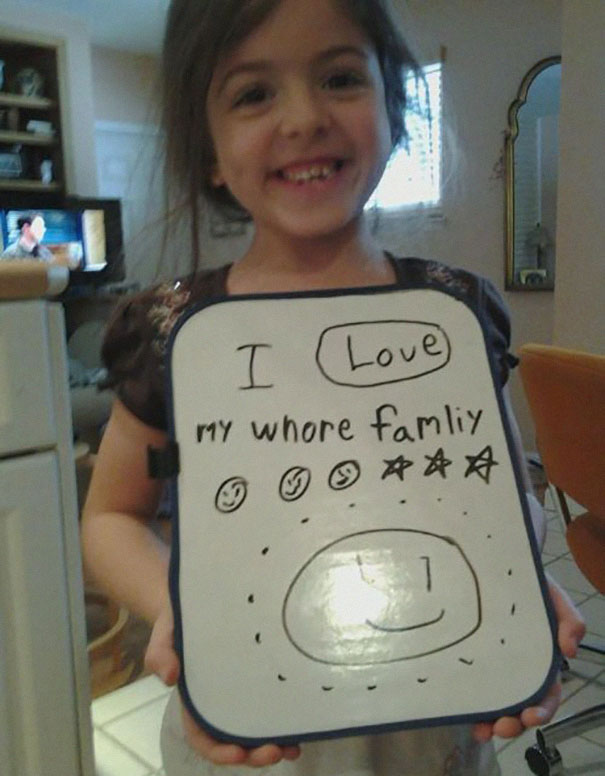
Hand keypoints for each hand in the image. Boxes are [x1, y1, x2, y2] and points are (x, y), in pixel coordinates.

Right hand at [145, 600, 300, 766]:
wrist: (200, 600)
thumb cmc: (178, 623)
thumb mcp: (164, 636)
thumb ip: (160, 655)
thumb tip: (170, 678)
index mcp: (195, 701)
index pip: (203, 738)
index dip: (219, 751)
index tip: (238, 753)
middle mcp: (220, 703)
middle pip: (236, 741)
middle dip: (254, 754)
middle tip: (276, 751)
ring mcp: (243, 693)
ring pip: (257, 730)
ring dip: (275, 745)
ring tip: (292, 748)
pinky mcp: (261, 678)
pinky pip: (273, 705)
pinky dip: (286, 721)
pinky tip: (302, 722)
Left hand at [473, 575, 585, 741]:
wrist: (495, 563)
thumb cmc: (529, 583)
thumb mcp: (555, 598)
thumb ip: (570, 620)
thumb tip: (571, 650)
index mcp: (542, 660)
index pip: (547, 693)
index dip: (542, 709)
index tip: (531, 717)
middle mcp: (518, 667)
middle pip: (520, 705)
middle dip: (514, 724)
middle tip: (502, 727)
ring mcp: (494, 663)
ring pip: (496, 701)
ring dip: (491, 722)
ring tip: (483, 730)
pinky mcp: (472, 655)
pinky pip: (472, 683)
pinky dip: (469, 703)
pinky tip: (461, 712)